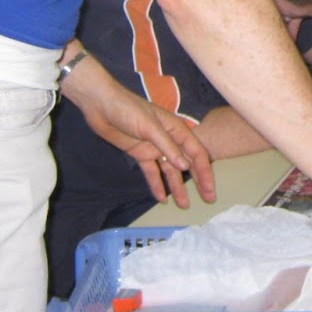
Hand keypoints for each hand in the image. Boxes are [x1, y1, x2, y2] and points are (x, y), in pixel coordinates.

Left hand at [70, 67, 216, 207]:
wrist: (102, 106)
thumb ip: (168, 147)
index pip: (196, 152)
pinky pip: (151, 172)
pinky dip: (156, 184)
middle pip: (187, 163)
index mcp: (176, 129)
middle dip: (197, 181)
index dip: (204, 171)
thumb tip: (185, 167)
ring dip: (177, 187)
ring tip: (184, 205)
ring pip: (170, 171)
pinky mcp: (140, 154)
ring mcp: (154, 148)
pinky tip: (161, 198)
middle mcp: (169, 140)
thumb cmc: (129, 110)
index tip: (209, 189)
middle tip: (207, 199)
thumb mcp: (151, 127)